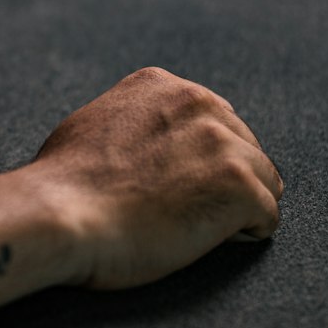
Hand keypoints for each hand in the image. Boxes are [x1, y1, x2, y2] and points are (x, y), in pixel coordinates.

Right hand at [32, 67, 282, 288]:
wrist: (60, 214)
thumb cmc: (64, 184)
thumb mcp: (94, 122)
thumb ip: (131, 119)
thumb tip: (143, 137)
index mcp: (163, 86)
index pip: (213, 120)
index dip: (198, 159)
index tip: (176, 184)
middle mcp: (200, 103)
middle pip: (244, 147)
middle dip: (223, 180)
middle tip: (184, 210)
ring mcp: (224, 143)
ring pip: (264, 181)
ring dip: (237, 207)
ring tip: (193, 228)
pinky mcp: (239, 186)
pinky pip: (267, 217)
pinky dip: (245, 234)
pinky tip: (207, 240)